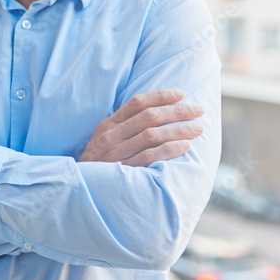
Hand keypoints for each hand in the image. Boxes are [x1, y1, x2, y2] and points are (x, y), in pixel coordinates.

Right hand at [79, 89, 204, 166]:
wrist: (81, 185)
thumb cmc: (99, 160)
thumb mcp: (104, 138)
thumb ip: (124, 126)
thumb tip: (156, 112)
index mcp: (108, 124)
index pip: (137, 103)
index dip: (161, 96)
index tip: (181, 93)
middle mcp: (111, 136)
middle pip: (149, 117)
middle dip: (177, 111)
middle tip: (198, 110)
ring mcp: (117, 153)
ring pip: (152, 135)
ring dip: (178, 130)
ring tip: (198, 128)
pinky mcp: (124, 169)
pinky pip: (150, 156)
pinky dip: (170, 150)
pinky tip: (186, 146)